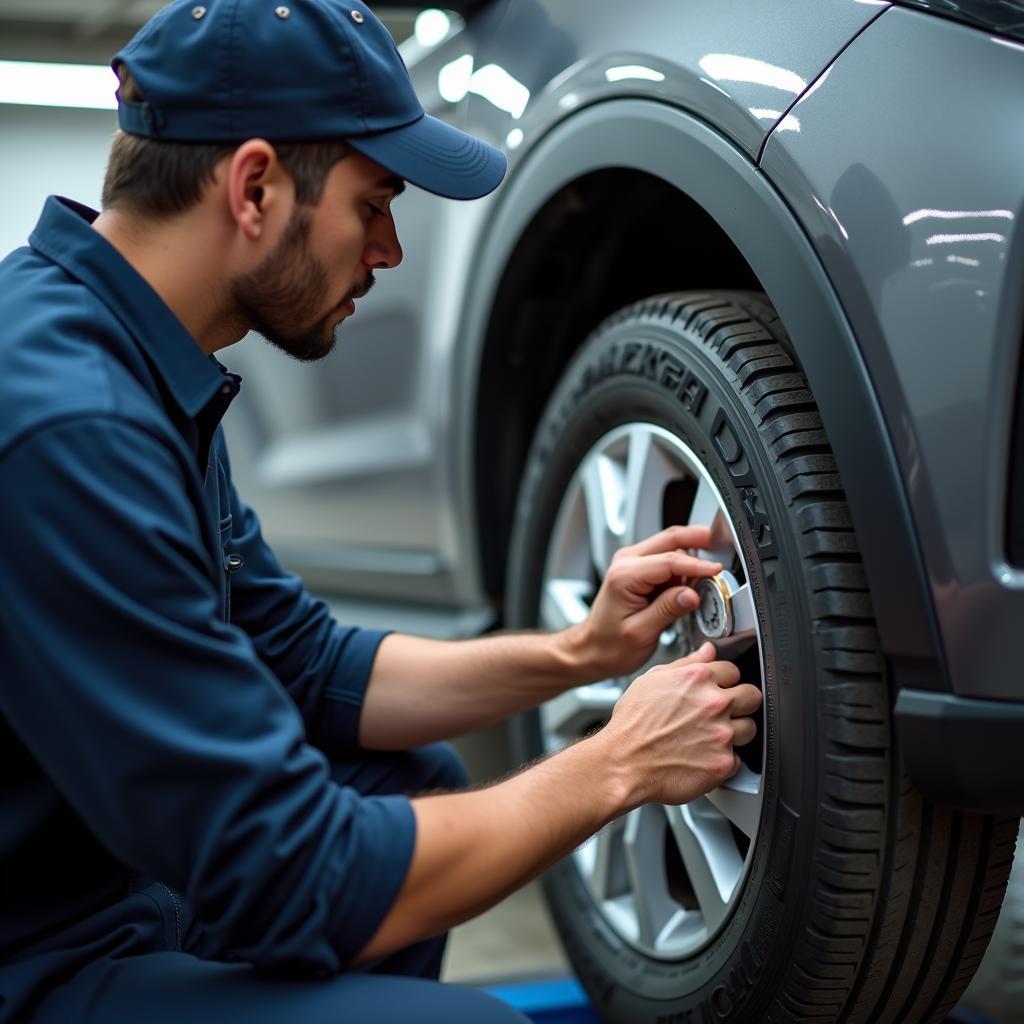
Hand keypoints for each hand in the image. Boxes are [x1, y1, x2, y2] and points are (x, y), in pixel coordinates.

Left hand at [562, 525, 723, 680]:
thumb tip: (692, 594)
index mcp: (624, 576)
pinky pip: (666, 558)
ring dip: (692, 552)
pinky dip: (684, 564)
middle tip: (721, 544)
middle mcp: (626, 562)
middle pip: (669, 539)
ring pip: (669, 545)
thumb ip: (668, 610)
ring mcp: (631, 563)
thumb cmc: (609, 645)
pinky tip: (694, 580)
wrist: (592, 648)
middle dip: (697, 539)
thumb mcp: (641, 632)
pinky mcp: (639, 570)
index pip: (669, 561)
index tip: (716, 570)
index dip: (697, 564)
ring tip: (710, 572)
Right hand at [600, 642, 761, 806]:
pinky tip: (704, 756)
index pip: (733, 670)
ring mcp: (721, 734)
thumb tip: (708, 651)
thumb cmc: (632, 724)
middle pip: (752, 696)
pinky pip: (737, 759)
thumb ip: (686, 663)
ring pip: (750, 728)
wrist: (622, 763)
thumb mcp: (651, 680)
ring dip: (736, 732)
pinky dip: (724, 759)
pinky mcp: (723, 763)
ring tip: (712, 736)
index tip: (719, 689)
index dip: (724, 681)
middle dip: (741, 702)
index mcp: (697, 679)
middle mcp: (713, 704)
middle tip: (724, 712)